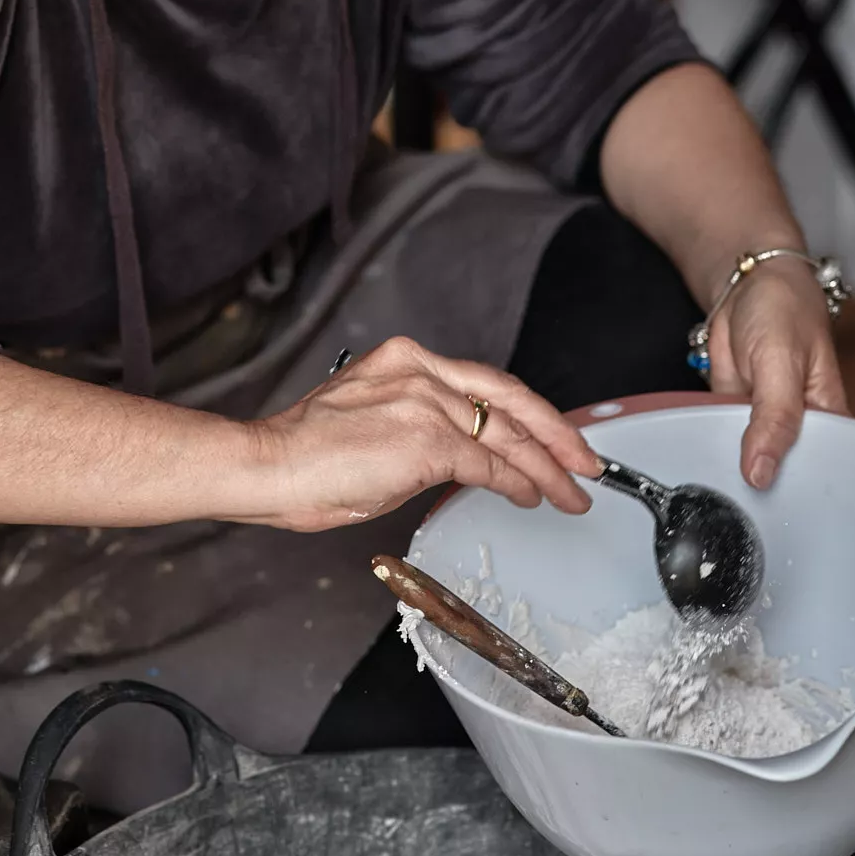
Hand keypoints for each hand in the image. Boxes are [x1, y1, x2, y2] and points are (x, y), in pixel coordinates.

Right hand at [241, 336, 601, 533]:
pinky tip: (534, 497)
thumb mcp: (367, 422)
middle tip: (587, 460)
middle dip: (557, 433)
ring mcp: (426, 402)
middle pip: (510, 398)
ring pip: (507, 434)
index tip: (550, 433)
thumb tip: (447, 459)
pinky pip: (489, 464)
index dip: (525, 411)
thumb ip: (413, 429)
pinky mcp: (428, 440)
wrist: (267, 465)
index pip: (483, 383)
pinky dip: (517, 483)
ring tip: (572, 491)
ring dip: (547, 467)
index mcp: (405, 358)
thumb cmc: (301, 455)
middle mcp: (421, 370)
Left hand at [704, 260, 846, 490]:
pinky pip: (721, 442)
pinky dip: (712, 449)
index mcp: (829, 418)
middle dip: (765, 488)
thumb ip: (774, 418)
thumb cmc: (782, 309)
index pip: (825, 469)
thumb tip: (761, 472)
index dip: (804, 494)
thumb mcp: (782, 363)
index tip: (782, 516)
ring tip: (722, 495)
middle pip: (785, 473)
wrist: (743, 285)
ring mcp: (763, 423)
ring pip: (748, 462)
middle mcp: (799, 426)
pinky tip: (705, 466)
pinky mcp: (732, 416)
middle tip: (746, 509)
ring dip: (733, 472)